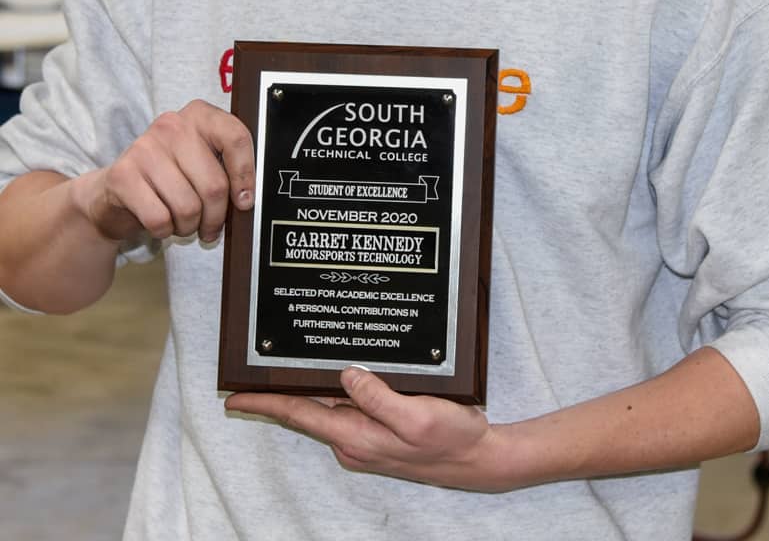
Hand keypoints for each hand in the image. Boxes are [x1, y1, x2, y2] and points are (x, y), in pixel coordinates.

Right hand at [77, 99, 253, 243]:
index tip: (244, 201)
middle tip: (210, 226)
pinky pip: (160, 218)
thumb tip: (247, 199)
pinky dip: (165, 231)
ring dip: (189, 226)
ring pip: (188, 207)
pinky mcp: (123, 175)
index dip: (245, 175)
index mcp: (200, 115)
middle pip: (214, 184)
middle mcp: (172, 125)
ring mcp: (145, 147)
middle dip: (215, 217)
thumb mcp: (201, 161)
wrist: (115, 190)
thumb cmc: (169, 177)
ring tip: (183, 222)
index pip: (235, 137)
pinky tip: (162, 222)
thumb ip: (226, 168)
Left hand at [226, 367, 508, 490]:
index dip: (264, 405)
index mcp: (356, 437)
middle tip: (256, 368)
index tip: (233, 398)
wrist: (478, 459)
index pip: (299, 415)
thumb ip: (377, 397)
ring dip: (309, 389)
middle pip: (307, 411)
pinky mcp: (380, 433)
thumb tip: (345, 375)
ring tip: (290, 365)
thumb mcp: (415, 416)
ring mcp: (366, 439)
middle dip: (280, 393)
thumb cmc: (450, 439)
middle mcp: (354, 441)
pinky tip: (339, 374)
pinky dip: (336, 391)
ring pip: (327, 407)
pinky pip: (348, 408)